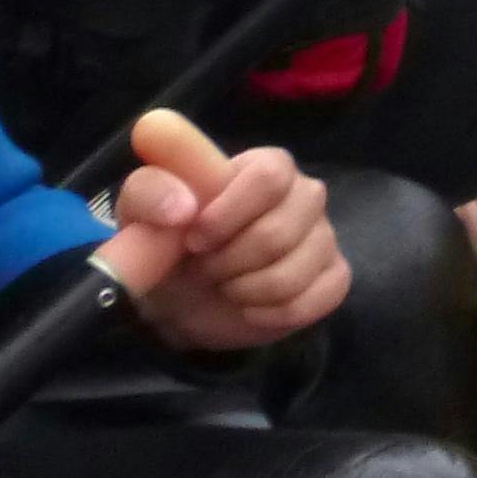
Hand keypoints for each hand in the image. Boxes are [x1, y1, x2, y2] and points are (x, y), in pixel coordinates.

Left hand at [99, 109, 348, 352]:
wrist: (181, 296)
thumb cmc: (169, 241)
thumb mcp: (141, 211)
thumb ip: (151, 190)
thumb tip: (183, 205)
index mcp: (265, 165)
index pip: (270, 176)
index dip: (229, 214)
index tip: (193, 239)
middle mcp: (304, 193)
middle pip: (281, 231)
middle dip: (230, 262)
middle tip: (205, 268)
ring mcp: (324, 236)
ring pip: (297, 271)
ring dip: (248, 291)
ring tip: (227, 287)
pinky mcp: (335, 276)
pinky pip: (322, 297)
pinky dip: (276, 312)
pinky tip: (252, 308)